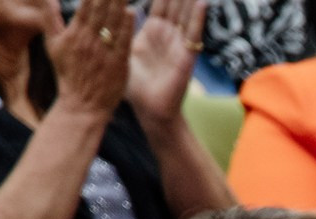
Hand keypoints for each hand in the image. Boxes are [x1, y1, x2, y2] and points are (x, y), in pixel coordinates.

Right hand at [45, 0, 133, 115]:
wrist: (82, 105)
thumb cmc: (68, 74)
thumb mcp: (53, 45)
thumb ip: (50, 19)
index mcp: (74, 33)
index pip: (86, 4)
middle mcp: (89, 40)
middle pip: (100, 9)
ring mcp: (104, 51)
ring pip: (112, 22)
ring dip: (118, 3)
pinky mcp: (118, 64)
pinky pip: (123, 41)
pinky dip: (126, 26)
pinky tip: (130, 11)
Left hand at [125, 0, 207, 126]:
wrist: (149, 111)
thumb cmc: (134, 86)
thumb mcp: (122, 50)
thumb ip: (119, 30)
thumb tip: (115, 10)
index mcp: (152, 32)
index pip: (159, 2)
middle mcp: (168, 35)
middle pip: (174, 3)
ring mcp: (179, 45)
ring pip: (185, 14)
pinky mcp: (186, 57)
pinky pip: (192, 35)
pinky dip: (197, 19)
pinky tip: (200, 3)